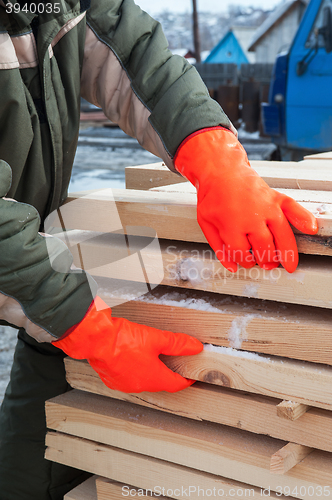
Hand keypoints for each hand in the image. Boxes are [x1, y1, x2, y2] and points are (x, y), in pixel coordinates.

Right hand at [52, 296, 202, 392]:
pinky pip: (127, 377)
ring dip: (148, 372)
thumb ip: (177, 343)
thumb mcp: (156, 338)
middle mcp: (138, 385)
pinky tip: (132, 358)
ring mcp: (123, 384)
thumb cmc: (122, 340)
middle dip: (166, 374)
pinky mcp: (110, 379)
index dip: (185, 381)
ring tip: (151, 358)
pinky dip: (133, 370)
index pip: (175, 384)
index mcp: (153, 378)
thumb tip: (195, 346)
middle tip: (173, 364)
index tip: (190, 378)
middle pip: (158, 382)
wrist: (96, 339)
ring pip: (142, 380)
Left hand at [174, 128, 317, 272]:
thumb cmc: (213, 196)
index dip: (243, 261)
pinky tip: (311, 228)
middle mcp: (252, 217)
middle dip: (265, 260)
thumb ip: (219, 247)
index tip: (245, 261)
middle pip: (264, 248)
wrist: (221, 170)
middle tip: (265, 264)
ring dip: (285, 253)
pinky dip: (304, 219)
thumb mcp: (207, 223)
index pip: (242, 253)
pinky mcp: (275, 198)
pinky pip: (293, 209)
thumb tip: (231, 267)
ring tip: (286, 263)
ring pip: (282, 236)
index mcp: (232, 225)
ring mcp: (266, 207)